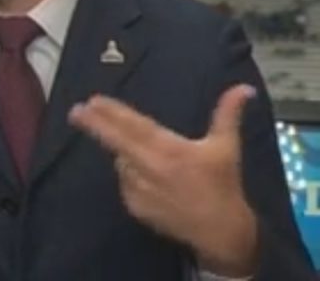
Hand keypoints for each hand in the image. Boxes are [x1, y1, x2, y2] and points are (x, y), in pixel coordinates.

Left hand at [68, 84, 259, 276]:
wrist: (219, 230)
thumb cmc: (222, 184)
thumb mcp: (226, 146)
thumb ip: (228, 114)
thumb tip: (243, 88)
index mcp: (170, 149)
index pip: (134, 126)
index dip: (112, 112)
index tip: (93, 101)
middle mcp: (150, 167)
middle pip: (115, 141)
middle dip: (94, 124)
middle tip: (75, 112)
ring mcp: (139, 188)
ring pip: (121, 162)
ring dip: (126, 155)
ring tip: (152, 162)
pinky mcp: (134, 206)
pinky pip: (125, 182)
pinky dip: (132, 176)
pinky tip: (153, 181)